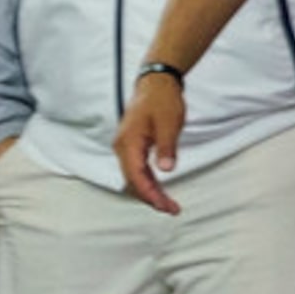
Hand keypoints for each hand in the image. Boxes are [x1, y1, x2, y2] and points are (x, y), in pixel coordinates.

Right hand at [112, 72, 187, 214]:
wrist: (156, 84)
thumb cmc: (162, 100)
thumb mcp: (169, 123)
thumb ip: (166, 148)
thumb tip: (166, 169)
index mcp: (129, 142)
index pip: (136, 176)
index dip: (150, 193)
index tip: (165, 205)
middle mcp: (123, 147)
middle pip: (133, 181)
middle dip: (151, 198)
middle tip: (171, 209)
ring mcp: (126, 147)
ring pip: (134, 177)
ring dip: (150, 192)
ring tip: (169, 204)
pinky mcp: (133, 147)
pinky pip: (137, 170)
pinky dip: (148, 182)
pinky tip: (160, 190)